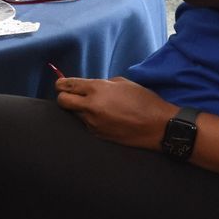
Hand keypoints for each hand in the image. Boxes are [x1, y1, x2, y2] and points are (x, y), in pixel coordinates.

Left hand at [54, 75, 172, 147]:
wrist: (157, 126)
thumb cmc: (144, 101)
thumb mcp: (124, 83)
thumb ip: (103, 84)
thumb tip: (90, 88)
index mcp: (97, 89)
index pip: (68, 85)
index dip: (61, 84)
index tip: (61, 84)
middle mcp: (91, 106)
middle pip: (62, 101)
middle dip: (63, 97)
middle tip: (70, 96)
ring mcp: (93, 123)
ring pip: (74, 114)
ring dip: (80, 109)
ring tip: (96, 108)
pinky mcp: (98, 134)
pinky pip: (86, 124)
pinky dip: (91, 120)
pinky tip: (105, 118)